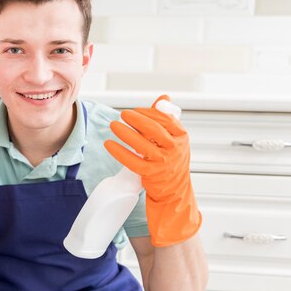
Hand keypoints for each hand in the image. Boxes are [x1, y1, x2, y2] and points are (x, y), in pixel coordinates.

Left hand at [104, 97, 200, 245]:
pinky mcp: (151, 175)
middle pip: (154, 130)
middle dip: (136, 120)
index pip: (165, 119)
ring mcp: (163, 163)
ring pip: (142, 145)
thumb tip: (163, 98)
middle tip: (122, 115)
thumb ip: (168, 119)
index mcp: (182, 137)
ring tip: (113, 126)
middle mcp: (175, 149)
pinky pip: (132, 161)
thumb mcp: (175, 139)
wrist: (175, 191)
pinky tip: (109, 144)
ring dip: (125, 134)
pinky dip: (119, 152)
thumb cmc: (172, 161)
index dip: (148, 113)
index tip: (134, 111)